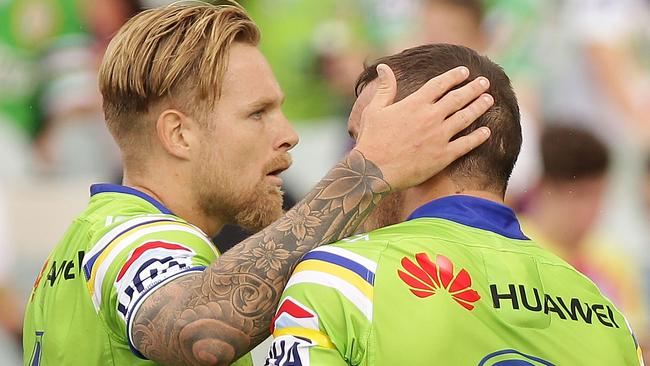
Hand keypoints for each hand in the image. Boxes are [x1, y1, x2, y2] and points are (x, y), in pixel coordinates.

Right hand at [354, 64, 492, 190]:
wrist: (374, 171)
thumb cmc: (371, 140)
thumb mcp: (374, 110)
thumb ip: (384, 88)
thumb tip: (383, 68)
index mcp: (415, 104)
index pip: (440, 84)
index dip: (454, 76)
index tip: (465, 72)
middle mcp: (430, 117)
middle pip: (458, 97)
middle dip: (474, 88)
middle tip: (484, 82)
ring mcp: (439, 136)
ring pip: (466, 117)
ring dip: (480, 107)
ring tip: (489, 100)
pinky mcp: (443, 156)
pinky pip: (466, 144)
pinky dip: (478, 137)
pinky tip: (486, 131)